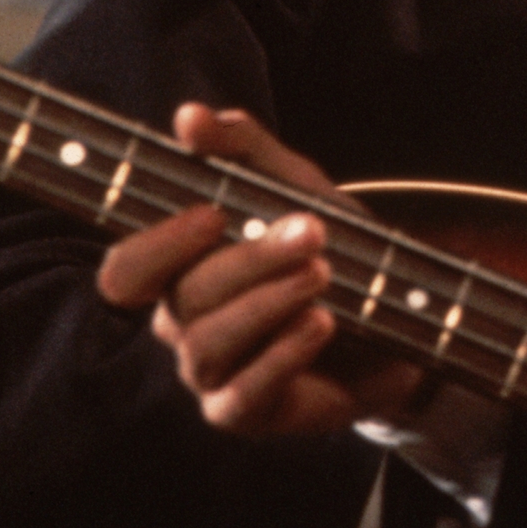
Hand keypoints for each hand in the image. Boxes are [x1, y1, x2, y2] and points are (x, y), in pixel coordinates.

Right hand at [97, 104, 425, 434]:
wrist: (400, 312)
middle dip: (251, 260)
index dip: (157, 246)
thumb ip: (242, 149)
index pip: (126, 272)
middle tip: (313, 232)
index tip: (215, 214)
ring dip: (269, 303)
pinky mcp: (245, 412)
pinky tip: (322, 324)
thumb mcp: (295, 184)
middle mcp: (182, 324)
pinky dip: (283, 354)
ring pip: (207, 345)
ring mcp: (210, 373)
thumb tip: (189, 115)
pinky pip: (243, 393)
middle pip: (185, 298)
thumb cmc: (332, 244)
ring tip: (324, 274)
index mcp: (180, 272)